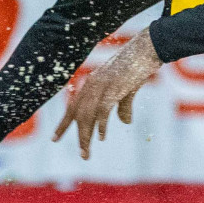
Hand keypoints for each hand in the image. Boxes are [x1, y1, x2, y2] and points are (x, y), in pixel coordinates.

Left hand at [54, 28, 161, 158]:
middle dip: (79, 136)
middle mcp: (92, 84)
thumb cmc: (139, 65)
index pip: (73, 107)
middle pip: (79, 115)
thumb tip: (125, 123)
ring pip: (87, 115)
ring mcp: (102, 85)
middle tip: (83, 155)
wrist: (149, 47)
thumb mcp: (129, 89)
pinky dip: (101, 124)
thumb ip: (124, 106)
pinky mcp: (113, 87)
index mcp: (92, 83)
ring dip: (86, 136)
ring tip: (87, 152)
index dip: (64, 123)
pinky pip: (102, 109)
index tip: (54, 139)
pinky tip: (102, 137)